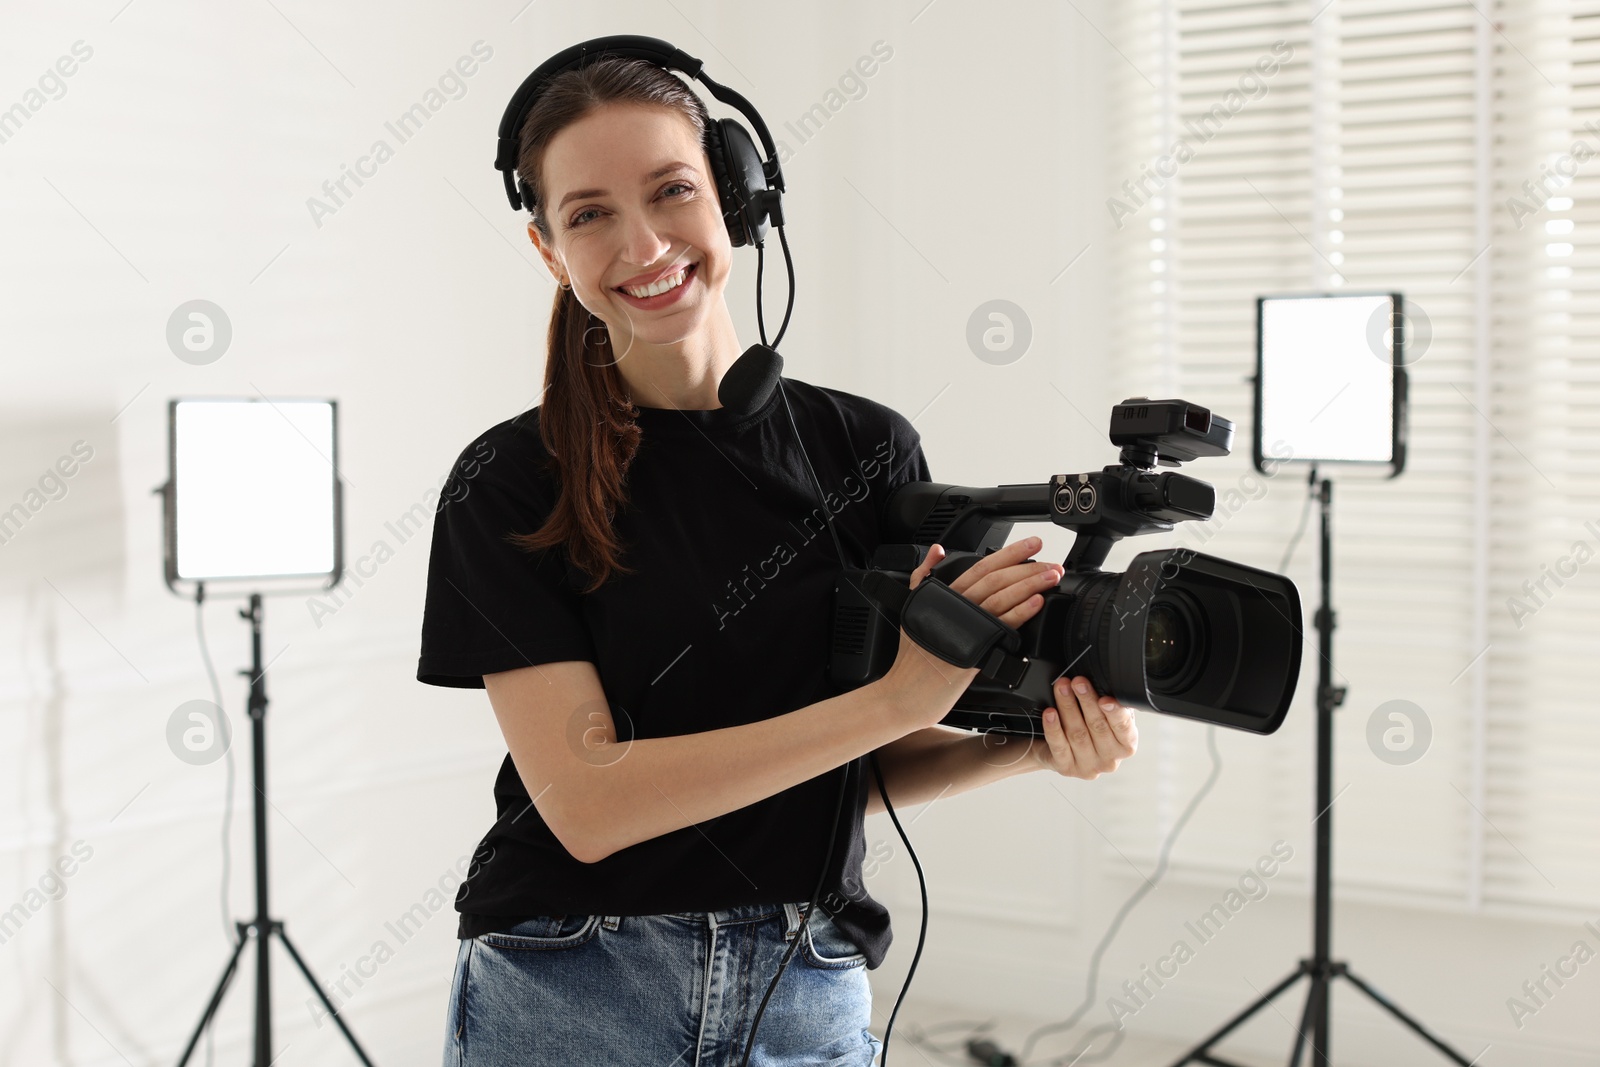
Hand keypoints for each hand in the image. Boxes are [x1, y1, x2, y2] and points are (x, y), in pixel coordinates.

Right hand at [879, 535, 1063, 728]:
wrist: (907, 692)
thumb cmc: (912, 656)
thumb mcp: (913, 607)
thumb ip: (923, 576)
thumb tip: (936, 550)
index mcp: (945, 596)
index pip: (982, 567)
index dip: (1009, 553)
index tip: (1032, 544)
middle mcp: (957, 610)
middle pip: (997, 580)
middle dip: (1028, 568)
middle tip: (1052, 562)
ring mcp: (966, 631)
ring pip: (1002, 599)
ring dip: (1031, 585)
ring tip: (1052, 577)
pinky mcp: (975, 653)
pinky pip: (1002, 628)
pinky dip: (1020, 614)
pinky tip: (1037, 603)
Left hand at [1032, 675, 1137, 779]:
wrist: (1059, 751)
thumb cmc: (1088, 728)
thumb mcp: (1105, 716)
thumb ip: (1110, 704)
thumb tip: (1108, 686)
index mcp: (1125, 745)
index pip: (1124, 728)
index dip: (1115, 713)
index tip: (1105, 699)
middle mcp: (1110, 759)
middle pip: (1098, 727)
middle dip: (1087, 701)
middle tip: (1078, 682)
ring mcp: (1088, 766)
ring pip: (1077, 734)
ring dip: (1068, 708)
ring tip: (1062, 689)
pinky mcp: (1066, 768)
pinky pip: (1059, 746)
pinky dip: (1054, 728)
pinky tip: (1050, 713)